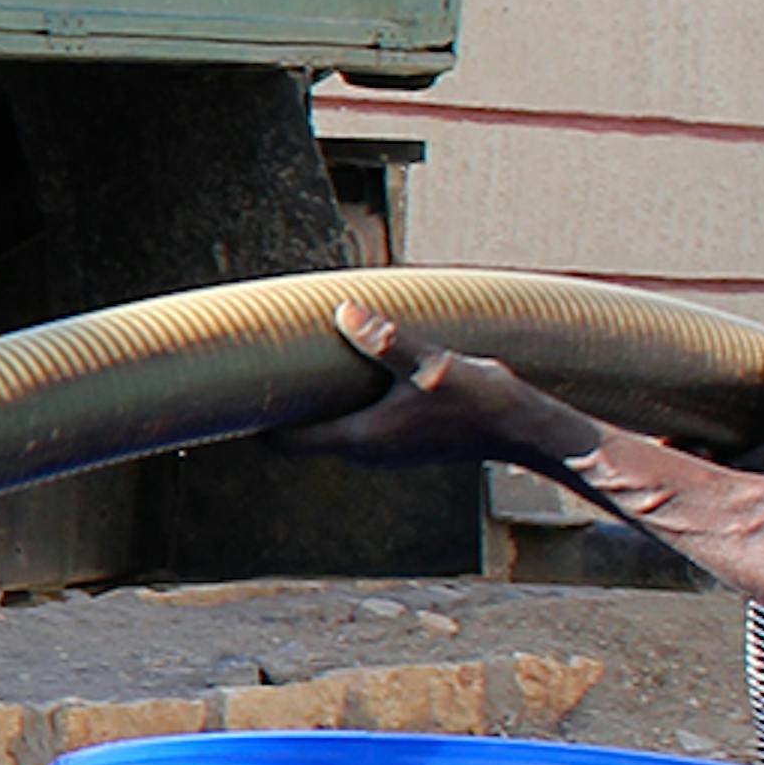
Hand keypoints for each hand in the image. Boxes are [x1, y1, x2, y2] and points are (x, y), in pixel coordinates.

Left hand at [287, 304, 592, 470]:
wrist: (526, 431)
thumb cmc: (481, 402)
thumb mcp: (432, 365)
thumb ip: (387, 341)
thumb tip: (343, 313)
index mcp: (361, 438)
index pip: (287, 441)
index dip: (257, 421)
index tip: (237, 394)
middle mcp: (367, 451)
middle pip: (304, 434)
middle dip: (285, 404)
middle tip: (262, 366)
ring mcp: (386, 449)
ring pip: (333, 427)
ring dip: (318, 402)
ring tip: (301, 364)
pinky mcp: (405, 440)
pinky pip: (358, 422)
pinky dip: (346, 402)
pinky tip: (352, 372)